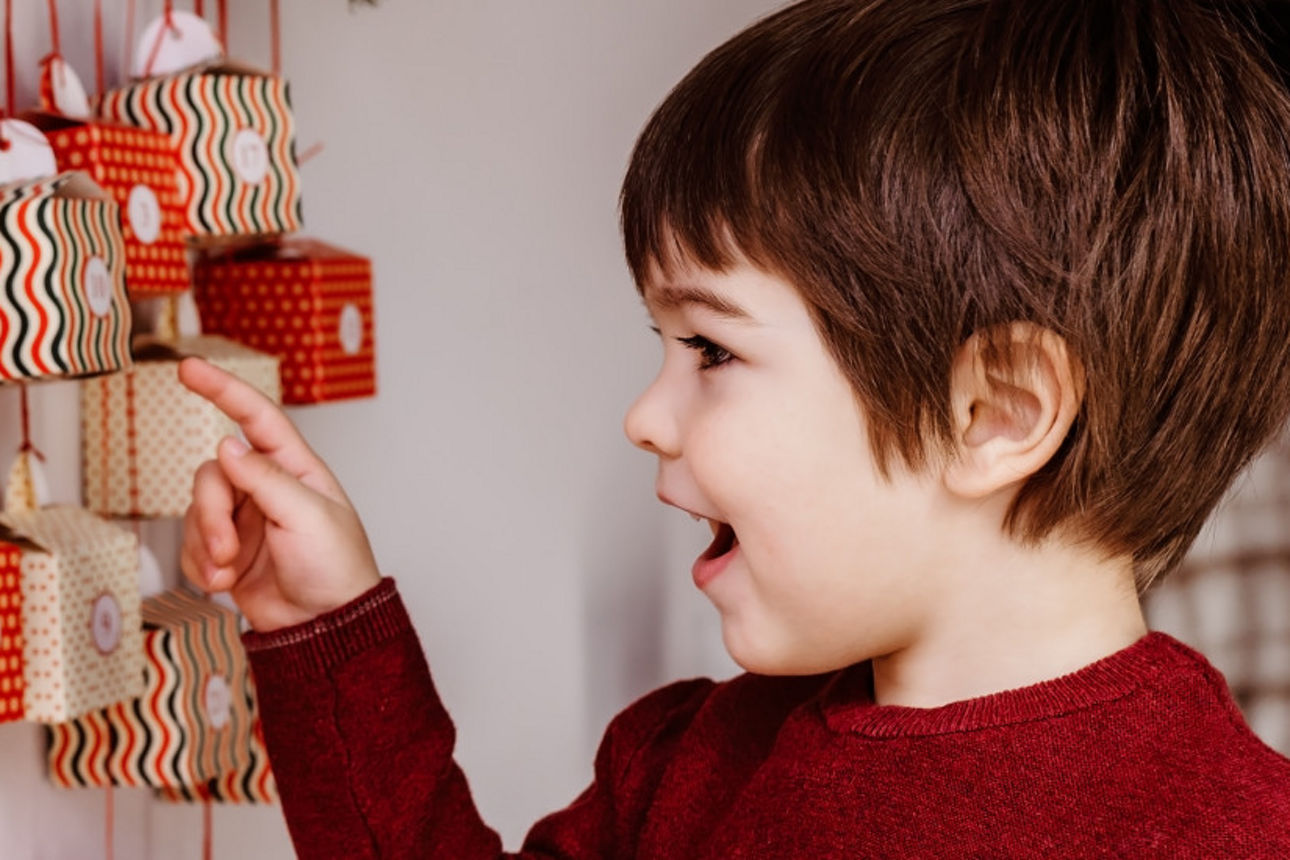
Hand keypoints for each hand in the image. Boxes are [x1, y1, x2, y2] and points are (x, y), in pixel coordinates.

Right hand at [178, 357, 381, 631]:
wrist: (326, 627)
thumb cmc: (335, 567)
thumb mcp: (307, 518)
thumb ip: (265, 479)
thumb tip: (227, 444)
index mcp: (296, 469)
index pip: (257, 417)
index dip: (223, 389)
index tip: (188, 367)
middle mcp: (266, 488)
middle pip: (212, 475)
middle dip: (210, 514)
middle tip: (227, 550)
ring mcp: (244, 519)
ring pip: (196, 511)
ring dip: (206, 545)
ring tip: (230, 573)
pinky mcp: (227, 551)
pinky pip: (191, 546)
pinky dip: (200, 566)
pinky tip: (224, 584)